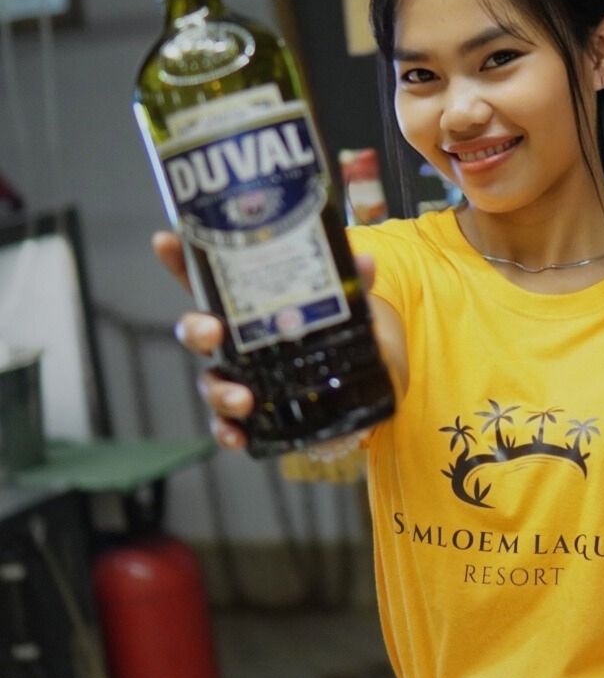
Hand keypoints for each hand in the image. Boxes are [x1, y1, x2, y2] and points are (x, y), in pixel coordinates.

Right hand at [152, 231, 376, 452]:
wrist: (357, 388)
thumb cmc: (334, 335)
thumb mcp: (345, 305)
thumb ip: (351, 285)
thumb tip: (366, 263)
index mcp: (248, 308)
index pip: (208, 280)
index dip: (181, 260)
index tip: (164, 240)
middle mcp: (234, 341)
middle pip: (196, 331)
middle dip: (196, 329)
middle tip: (212, 331)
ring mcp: (239, 378)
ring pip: (210, 382)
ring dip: (219, 391)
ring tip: (243, 400)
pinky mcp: (252, 415)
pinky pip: (227, 425)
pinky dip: (228, 432)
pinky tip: (238, 436)